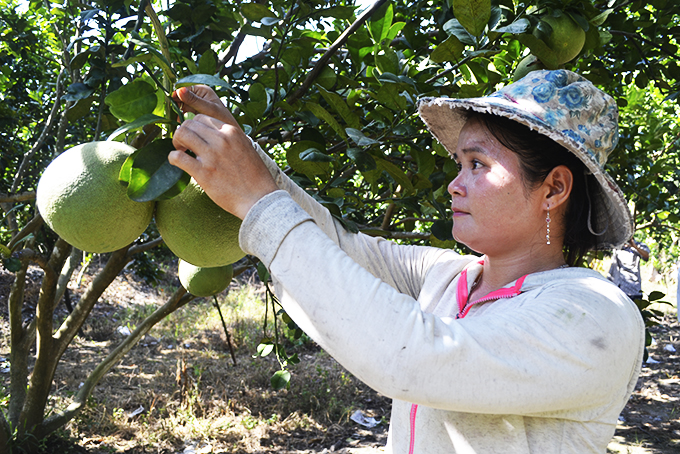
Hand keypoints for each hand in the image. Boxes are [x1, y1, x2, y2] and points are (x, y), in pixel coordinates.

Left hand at [169, 87, 277, 219]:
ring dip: (176, 142)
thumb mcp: (246, 149)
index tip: (194, 138)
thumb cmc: (255, 178)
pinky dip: (173, 158)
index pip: (203, 118)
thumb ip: (231, 140)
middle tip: (184, 145)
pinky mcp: (203, 172)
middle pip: (189, 123)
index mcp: (232, 132)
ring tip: (181, 152)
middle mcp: (221, 140)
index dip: (194, 127)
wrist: (260, 199)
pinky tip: (177, 163)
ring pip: (182, 134)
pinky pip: (178, 157)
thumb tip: (214, 138)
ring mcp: (211, 155)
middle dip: (183, 133)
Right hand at [172, 85, 236, 125]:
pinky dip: (181, 117)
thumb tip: (179, 90)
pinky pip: (184, 113)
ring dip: (178, 112)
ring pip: (181, 105)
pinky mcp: (195, 113)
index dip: (176, 95)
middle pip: (181, 96)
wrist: (230, 136)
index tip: (171, 103)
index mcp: (203, 90)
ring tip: (179, 120)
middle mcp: (199, 95)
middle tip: (174, 114)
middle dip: (176, 104)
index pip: (184, 88)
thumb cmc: (223, 120)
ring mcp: (197, 104)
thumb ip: (194, 100)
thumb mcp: (208, 109)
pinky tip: (182, 124)